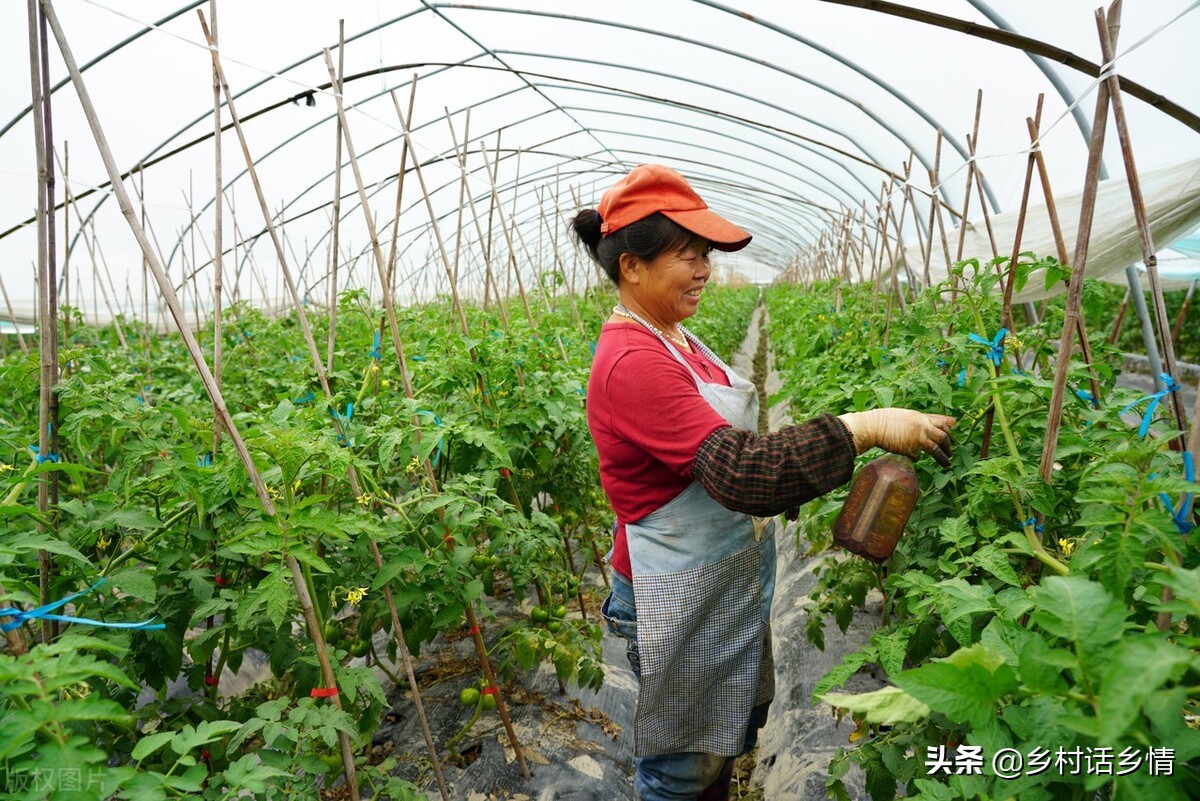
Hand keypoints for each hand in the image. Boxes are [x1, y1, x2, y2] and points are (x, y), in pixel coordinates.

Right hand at [837, 408, 955, 466]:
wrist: (873, 426)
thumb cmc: (884, 419)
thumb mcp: (904, 415)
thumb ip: (918, 419)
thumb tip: (928, 421)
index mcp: (921, 418)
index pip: (941, 422)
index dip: (948, 428)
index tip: (953, 432)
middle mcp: (923, 427)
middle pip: (943, 436)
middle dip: (949, 444)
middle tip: (951, 451)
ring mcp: (918, 439)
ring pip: (937, 449)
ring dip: (944, 457)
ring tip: (947, 464)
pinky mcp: (911, 449)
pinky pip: (917, 457)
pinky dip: (916, 458)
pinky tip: (914, 459)